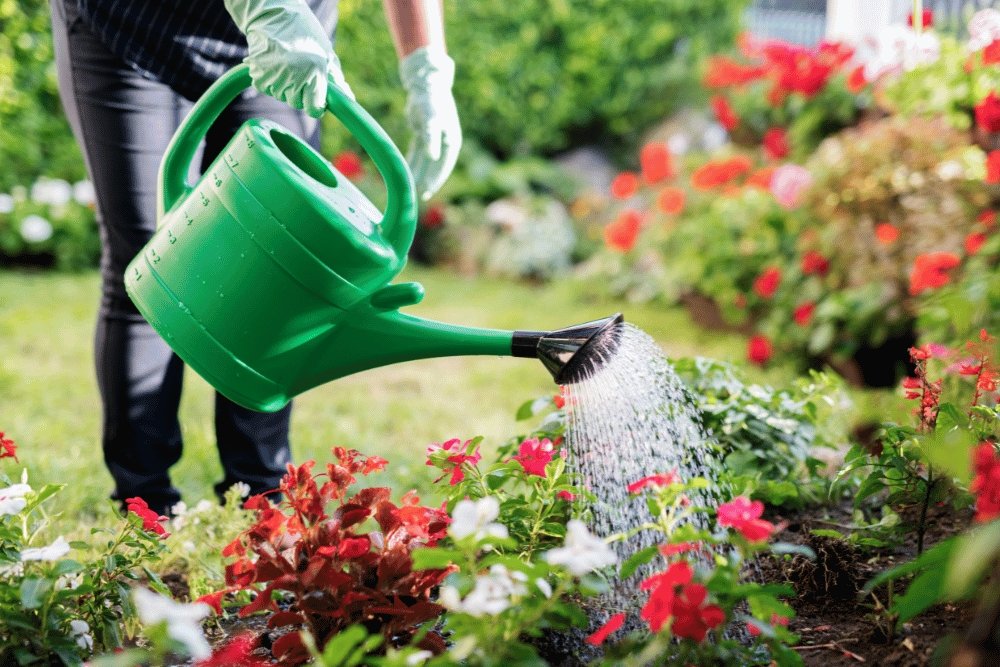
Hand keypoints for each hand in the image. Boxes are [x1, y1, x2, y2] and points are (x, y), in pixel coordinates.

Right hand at [224, 0, 353, 116]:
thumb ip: (336, 79)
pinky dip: (270, 79)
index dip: (315, 105)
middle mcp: (295, 76)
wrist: (273, 13)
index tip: (315, 99)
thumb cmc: (304, 33)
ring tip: (286, 63)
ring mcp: (275, 76)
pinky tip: (273, 62)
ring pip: (281, 96)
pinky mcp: (258, 74)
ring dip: (284, 85)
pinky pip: (266, 88)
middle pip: (297, 103)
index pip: (314, 109)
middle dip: (300, 93)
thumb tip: (349, 99)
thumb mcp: (326, 53)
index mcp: (315, 72)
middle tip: (299, 71)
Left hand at [399, 46, 461, 200]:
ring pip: (425, 162)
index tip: (427, 191)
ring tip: (410, 189)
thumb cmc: (431, 100)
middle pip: (435, 167)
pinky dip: (412, 164)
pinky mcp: (423, 135)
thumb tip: (433, 157)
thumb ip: (431, 137)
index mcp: (450, 141)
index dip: (436, 179)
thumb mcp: (432, 119)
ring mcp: (434, 140)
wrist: (427, 84)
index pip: (444, 166)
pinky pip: (417, 154)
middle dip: (427, 181)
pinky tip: (405, 173)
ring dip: (419, 174)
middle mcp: (443, 143)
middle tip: (419, 196)